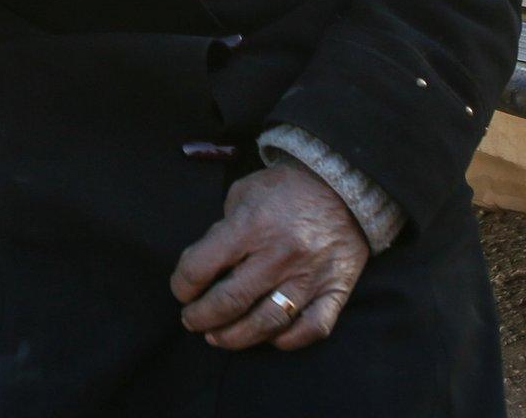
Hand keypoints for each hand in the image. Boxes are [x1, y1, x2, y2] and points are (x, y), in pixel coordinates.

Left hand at [169, 159, 368, 350]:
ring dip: (236, 337)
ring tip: (218, 338)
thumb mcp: (243, 193)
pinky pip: (312, 328)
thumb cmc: (285, 189)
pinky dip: (288, 340)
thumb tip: (207, 266)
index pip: (200, 266)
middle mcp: (279, 254)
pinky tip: (270, 337)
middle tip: (192, 321)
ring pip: (268, 322)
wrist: (344, 185)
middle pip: (230, 301)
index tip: (181, 291)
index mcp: (251, 226)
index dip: (182, 285)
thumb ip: (223, 229)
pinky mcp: (336, 289)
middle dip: (202, 317)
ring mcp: (310, 275)